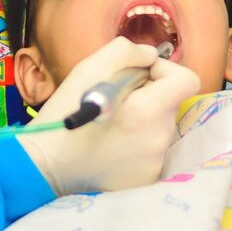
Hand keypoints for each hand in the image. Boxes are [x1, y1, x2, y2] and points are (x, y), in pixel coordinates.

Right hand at [17, 36, 200, 194]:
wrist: (44, 164)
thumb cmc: (64, 112)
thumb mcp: (89, 67)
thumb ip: (127, 51)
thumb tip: (151, 56)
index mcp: (147, 111)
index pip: (187, 80)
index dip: (164, 70)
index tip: (138, 75)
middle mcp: (158, 139)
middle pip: (170, 103)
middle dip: (148, 95)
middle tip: (115, 99)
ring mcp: (154, 163)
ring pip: (160, 126)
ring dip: (142, 118)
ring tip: (109, 123)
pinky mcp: (146, 179)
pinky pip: (152, 149)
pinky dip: (137, 142)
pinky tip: (110, 143)